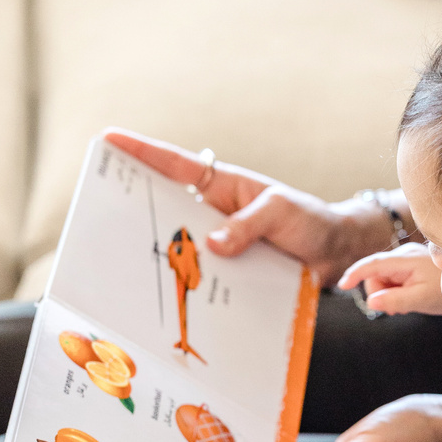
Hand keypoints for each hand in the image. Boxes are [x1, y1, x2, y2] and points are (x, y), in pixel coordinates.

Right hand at [104, 129, 399, 285]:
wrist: (337, 255)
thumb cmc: (309, 220)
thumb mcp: (280, 212)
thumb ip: (248, 225)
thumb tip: (214, 245)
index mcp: (221, 187)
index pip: (175, 165)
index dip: (142, 153)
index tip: (109, 139)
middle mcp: (213, 215)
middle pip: (165, 210)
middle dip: (136, 212)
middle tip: (104, 214)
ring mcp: (219, 247)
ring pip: (180, 249)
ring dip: (162, 258)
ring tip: (131, 265)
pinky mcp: (228, 275)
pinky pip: (203, 280)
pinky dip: (190, 289)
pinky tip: (174, 302)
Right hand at [338, 243, 441, 315]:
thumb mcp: (421, 300)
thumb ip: (395, 300)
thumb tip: (370, 303)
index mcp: (406, 260)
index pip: (373, 264)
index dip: (356, 274)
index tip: (342, 286)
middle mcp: (404, 255)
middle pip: (376, 274)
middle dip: (379, 292)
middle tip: (395, 309)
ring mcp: (408, 259)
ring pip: (383, 278)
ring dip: (387, 294)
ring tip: (406, 305)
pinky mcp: (412, 265)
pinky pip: (393, 278)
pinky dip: (395, 291)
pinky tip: (409, 299)